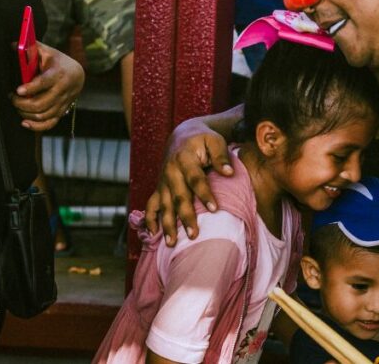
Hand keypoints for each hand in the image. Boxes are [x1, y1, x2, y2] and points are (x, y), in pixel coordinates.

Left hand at [11, 43, 84, 130]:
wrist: (77, 73)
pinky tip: (24, 122)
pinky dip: (36, 126)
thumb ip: (32, 48)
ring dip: (26, 113)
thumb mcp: (47, 52)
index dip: (31, 88)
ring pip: (43, 115)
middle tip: (12, 98)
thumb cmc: (57, 61)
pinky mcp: (62, 111)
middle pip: (42, 103)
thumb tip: (13, 45)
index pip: (45, 82)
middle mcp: (63, 90)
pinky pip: (50, 124)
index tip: (17, 90)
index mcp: (60, 73)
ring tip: (17, 105)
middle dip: (22, 104)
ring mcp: (64, 103)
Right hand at [145, 116, 234, 245]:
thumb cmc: (203, 141)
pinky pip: (151, 205)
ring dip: (167, 224)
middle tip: (194, 235)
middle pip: (178, 197)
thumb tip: (229, 172)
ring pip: (164, 205)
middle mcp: (170, 171)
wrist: (182, 136)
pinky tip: (152, 234)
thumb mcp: (214, 141)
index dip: (204, 194)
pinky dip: (149, 219)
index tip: (215, 209)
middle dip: (185, 216)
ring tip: (172, 243)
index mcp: (184, 158)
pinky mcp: (159, 188)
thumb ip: (221, 156)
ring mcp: (163, 181)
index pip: (195, 179)